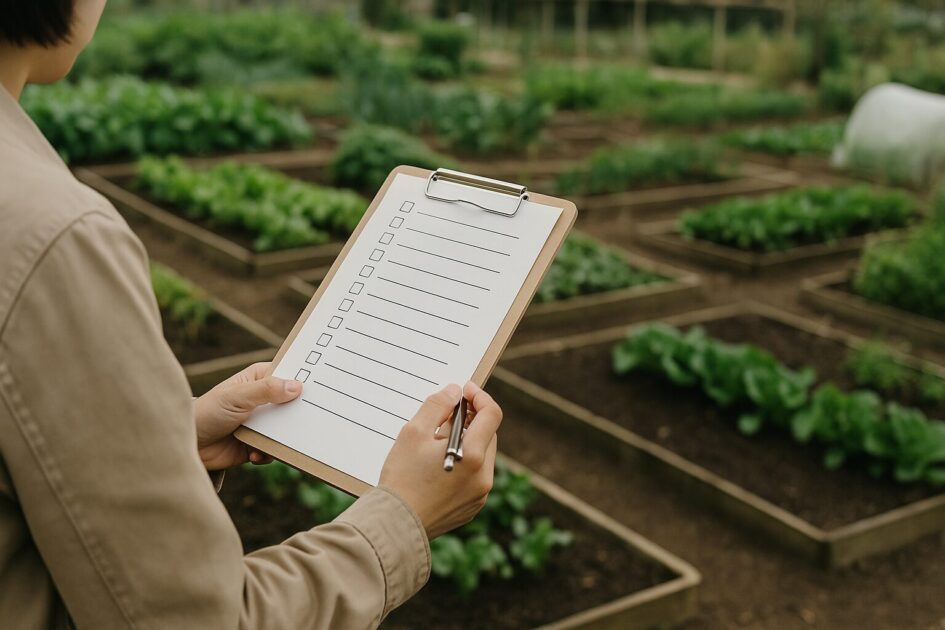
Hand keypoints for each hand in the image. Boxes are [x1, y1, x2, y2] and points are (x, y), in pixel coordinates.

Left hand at [194, 362, 301, 470]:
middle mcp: (264, 400)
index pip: (289, 375)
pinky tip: (254, 453)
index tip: (322, 387)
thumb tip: (297, 386)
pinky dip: (269, 453)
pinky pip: (276, 449)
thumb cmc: (207, 412)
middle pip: (293, 403)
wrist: (188, 445)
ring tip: (272, 442)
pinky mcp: (258, 444)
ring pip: (288, 428)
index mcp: (259, 379)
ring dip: (284, 437)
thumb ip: (266, 390)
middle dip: (299, 413)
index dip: (304, 380)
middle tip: (309, 419)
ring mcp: (262, 423)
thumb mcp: (237, 396)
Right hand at [379, 382, 501, 538]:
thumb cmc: (401, 478)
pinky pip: (475, 476)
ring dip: (467, 443)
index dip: (479, 397)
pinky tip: (439, 467)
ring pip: (482, 456)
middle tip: (444, 418)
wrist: (394, 525)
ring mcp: (480, 495)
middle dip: (470, 421)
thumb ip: (437, 405)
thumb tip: (455, 392)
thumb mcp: (414, 432)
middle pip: (488, 435)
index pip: (492, 414)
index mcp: (473, 456)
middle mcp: (483, 477)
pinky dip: (464, 464)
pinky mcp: (472, 507)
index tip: (464, 391)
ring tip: (436, 445)